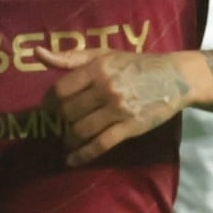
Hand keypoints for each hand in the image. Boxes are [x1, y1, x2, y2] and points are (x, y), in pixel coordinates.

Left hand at [44, 47, 202, 165]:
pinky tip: (72, 160)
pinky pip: (100, 144)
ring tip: (67, 140)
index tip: (49, 107)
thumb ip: (71, 57)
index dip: (50, 101)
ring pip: (80, 130)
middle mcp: (106, 87)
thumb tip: (37, 53)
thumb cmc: (136, 65)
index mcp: (98, 68)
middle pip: (68, 111)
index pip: (61, 89)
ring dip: (68, 139)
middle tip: (60, 123)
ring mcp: (118, 109)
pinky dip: (82, 155)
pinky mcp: (130, 127)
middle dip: (60, 120)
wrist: (175, 77)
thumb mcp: (104, 54)